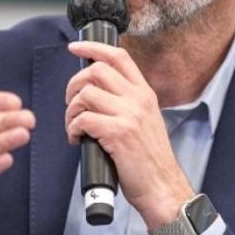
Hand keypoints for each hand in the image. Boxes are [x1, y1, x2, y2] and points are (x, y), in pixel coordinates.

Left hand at [65, 42, 192, 229]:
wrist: (163, 188)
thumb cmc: (149, 160)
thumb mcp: (145, 122)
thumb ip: (127, 103)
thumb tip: (95, 92)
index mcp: (145, 94)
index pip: (119, 56)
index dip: (93, 47)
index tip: (75, 48)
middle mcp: (138, 99)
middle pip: (96, 70)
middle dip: (74, 84)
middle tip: (71, 103)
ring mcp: (129, 115)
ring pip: (85, 94)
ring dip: (71, 110)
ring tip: (73, 126)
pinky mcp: (118, 133)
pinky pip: (82, 119)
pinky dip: (72, 129)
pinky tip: (77, 139)